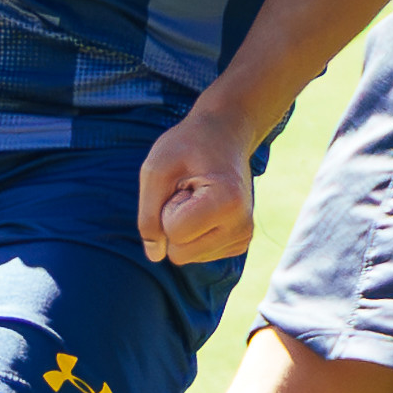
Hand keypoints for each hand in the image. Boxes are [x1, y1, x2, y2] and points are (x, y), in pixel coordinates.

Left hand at [134, 102, 262, 265]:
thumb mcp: (155, 170)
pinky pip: (197, 255)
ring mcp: (244, 237)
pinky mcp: (240, 242)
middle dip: (173, 223)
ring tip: (198, 196)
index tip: (185, 182)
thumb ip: (148, 216)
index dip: (166, 208)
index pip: (173, 234)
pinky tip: (206, 207)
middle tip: (189, 190)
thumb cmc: (187, 146)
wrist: (224, 134)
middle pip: (179, 254)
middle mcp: (242, 226)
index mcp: (227, 203)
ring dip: (184, 228)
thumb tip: (155, 255)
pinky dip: (194, 234)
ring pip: (187, 257)